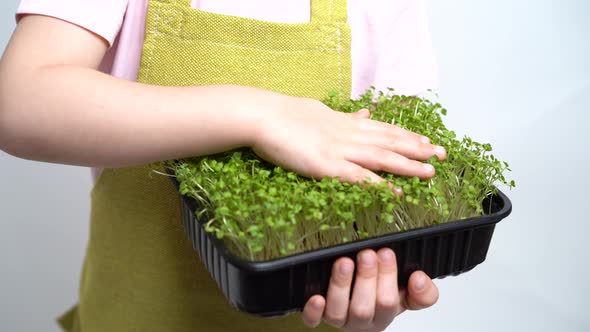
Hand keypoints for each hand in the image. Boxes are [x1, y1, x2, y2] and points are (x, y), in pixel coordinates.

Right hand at [252, 97, 445, 184]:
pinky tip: (397, 192)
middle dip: (418, 148)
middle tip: (443, 154)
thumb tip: (362, 113)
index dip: (407, 135)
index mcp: (345, 122)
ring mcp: (339, 149)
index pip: (383, 128)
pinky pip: (359, 177)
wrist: (262, 116)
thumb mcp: (319, 110)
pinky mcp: (327, 166)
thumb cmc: (284, 114)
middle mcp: (348, 133)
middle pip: (390, 141)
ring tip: (431, 171)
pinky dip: (381, 185)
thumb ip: (343, 115)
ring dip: (408, 164)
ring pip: (382, 157)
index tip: (426, 139)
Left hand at [301, 248, 438, 330]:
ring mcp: (339, 320)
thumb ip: (422, 292)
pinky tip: (316, 297)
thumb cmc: (379, 297)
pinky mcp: (317, 318)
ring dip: (341, 286)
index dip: (388, 278)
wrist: (355, 309)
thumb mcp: (405, 293)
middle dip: (366, 279)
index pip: (390, 303)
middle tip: (367, 255)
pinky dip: (314, 311)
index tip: (386, 253)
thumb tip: (419, 278)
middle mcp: (362, 321)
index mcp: (384, 314)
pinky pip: (312, 321)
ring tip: (344, 263)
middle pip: (364, 309)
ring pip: (338, 312)